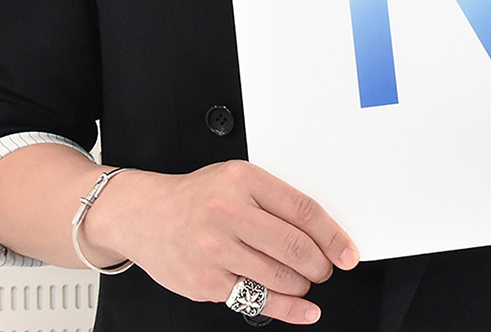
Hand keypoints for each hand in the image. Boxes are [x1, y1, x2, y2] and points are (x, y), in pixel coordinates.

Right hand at [83, 160, 358, 324]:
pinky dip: (287, 308)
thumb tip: (322, 232)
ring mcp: (215, 250)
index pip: (303, 210)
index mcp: (244, 181)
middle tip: (324, 268)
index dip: (333, 236)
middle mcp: (229, 213)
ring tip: (302, 279)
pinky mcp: (206, 282)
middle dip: (320, 265)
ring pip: (279, 277)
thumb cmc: (196, 198)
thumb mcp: (237, 180)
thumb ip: (275, 200)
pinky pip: (256, 300)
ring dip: (302, 284)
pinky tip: (302, 309)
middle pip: (295, 247)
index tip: (347, 252)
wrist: (143, 215)